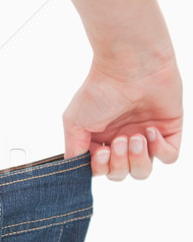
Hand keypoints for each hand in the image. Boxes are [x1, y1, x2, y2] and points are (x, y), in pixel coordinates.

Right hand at [63, 54, 182, 179]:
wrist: (130, 67)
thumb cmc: (99, 90)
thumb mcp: (74, 122)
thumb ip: (73, 151)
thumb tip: (76, 169)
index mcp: (99, 139)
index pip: (100, 170)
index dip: (101, 167)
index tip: (100, 151)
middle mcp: (121, 140)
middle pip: (121, 174)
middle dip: (119, 163)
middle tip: (119, 140)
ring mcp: (145, 137)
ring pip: (143, 171)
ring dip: (138, 159)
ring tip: (135, 137)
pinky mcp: (168, 132)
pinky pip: (168, 157)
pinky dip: (160, 150)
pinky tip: (151, 131)